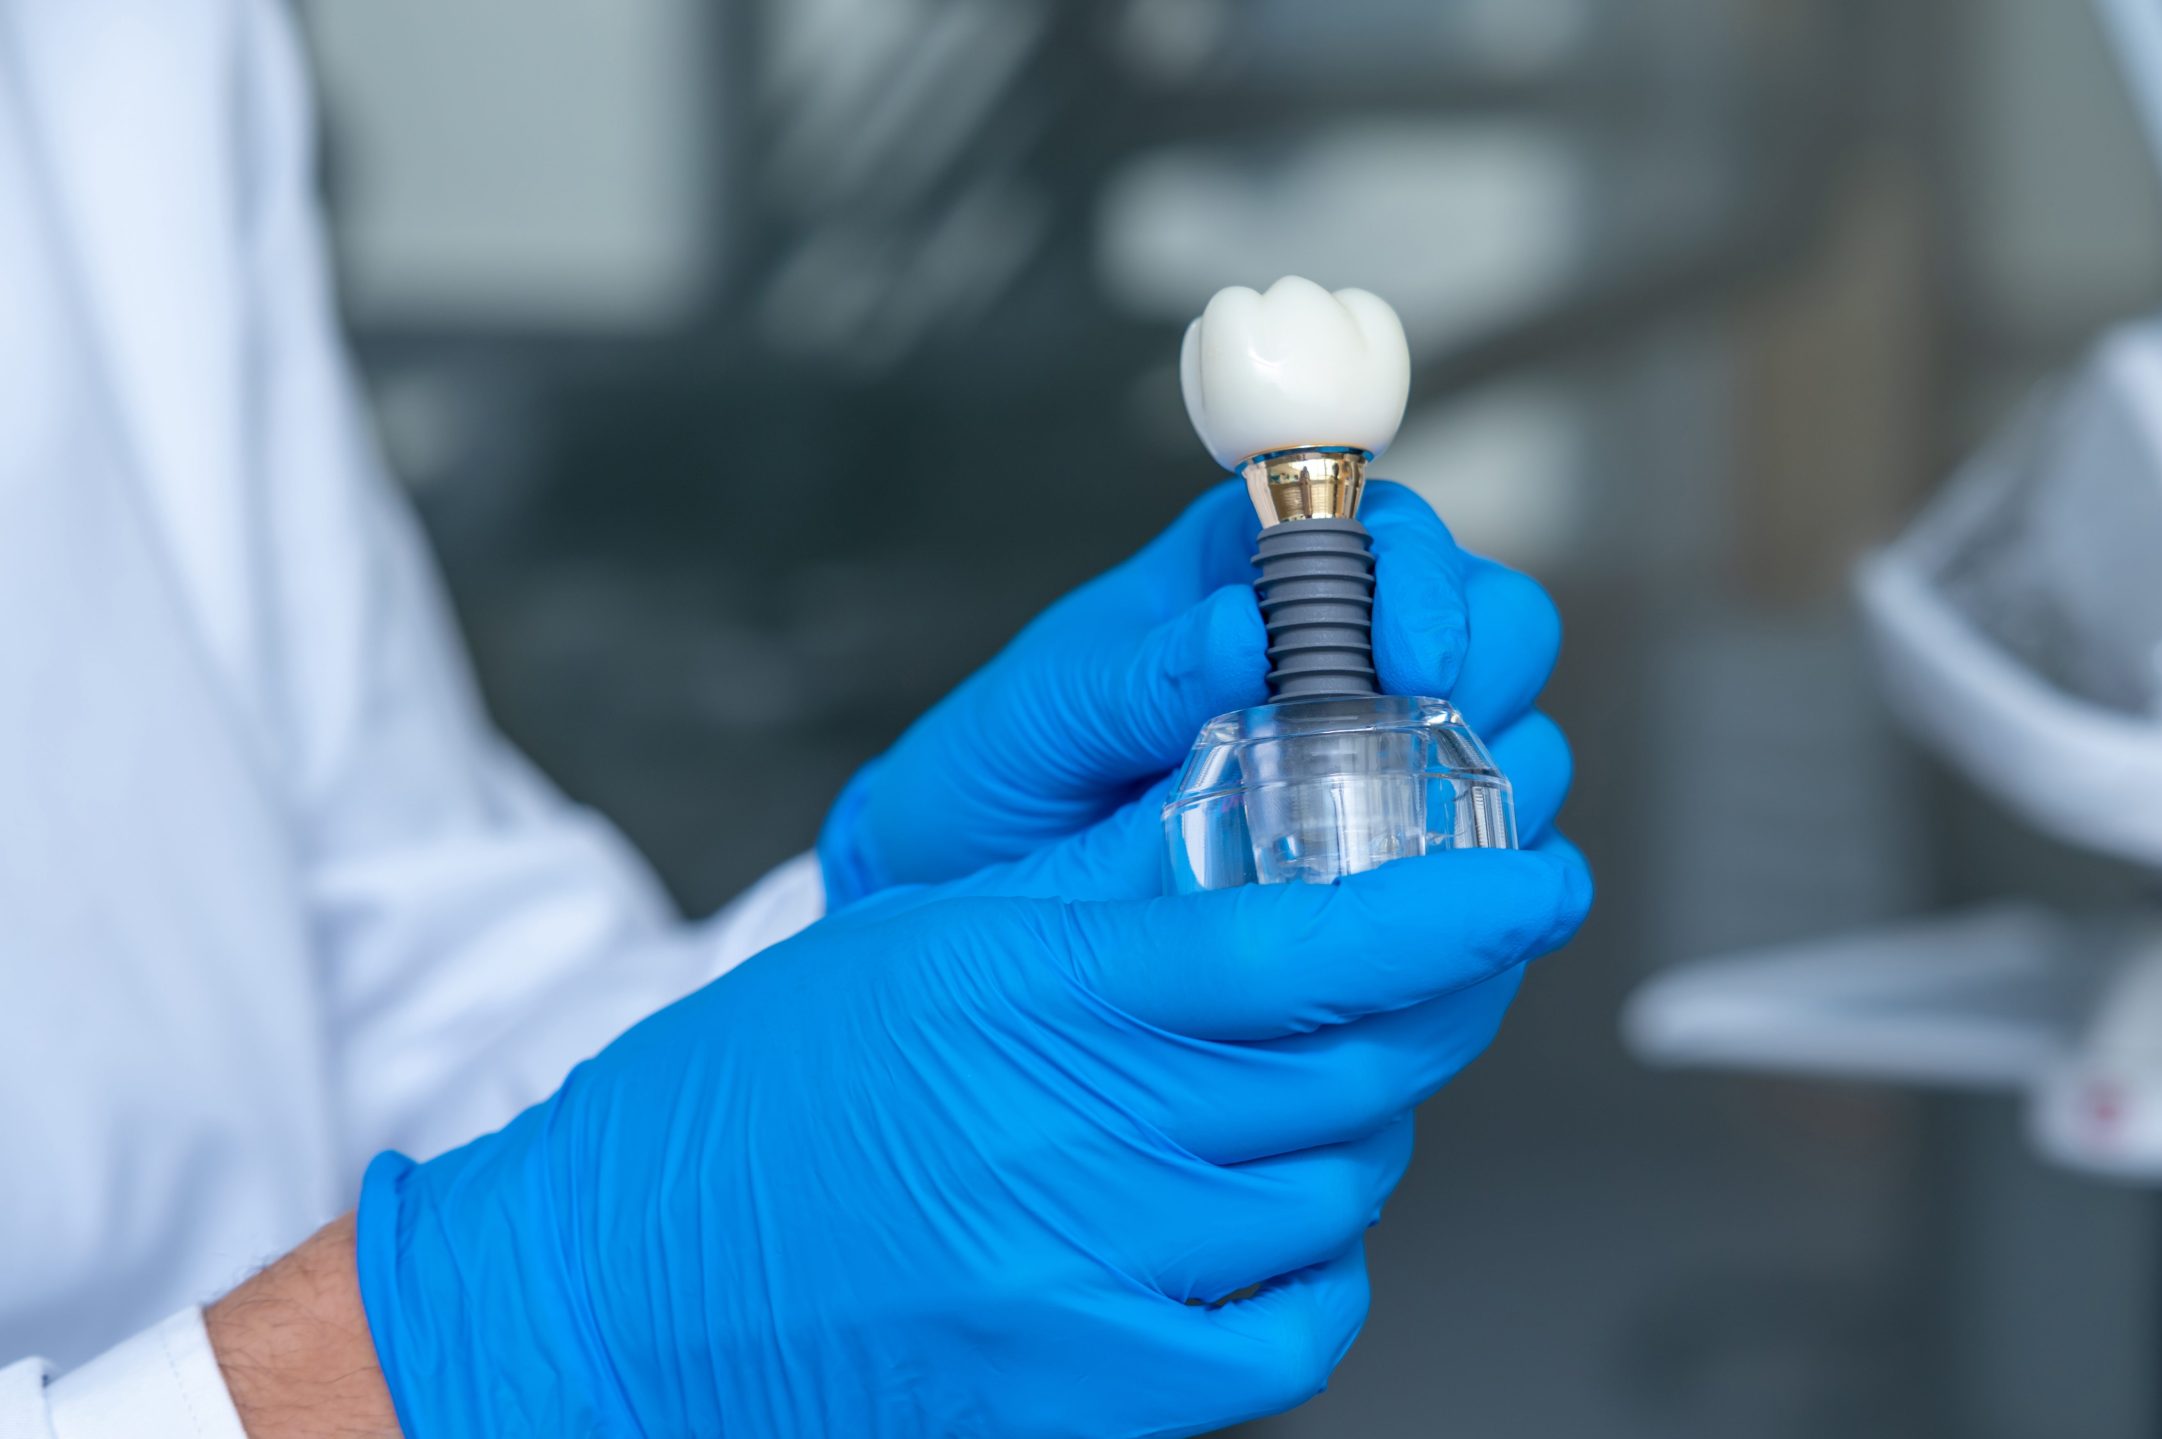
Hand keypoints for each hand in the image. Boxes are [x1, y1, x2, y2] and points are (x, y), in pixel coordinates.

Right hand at [354, 842, 1590, 1436]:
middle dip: (1422, 1004)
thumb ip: (1110, 883)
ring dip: (1349, 1129)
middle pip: (1347, 1071)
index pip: (1301, 946)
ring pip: (1334, 1191)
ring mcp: (1085, 1278)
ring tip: (1277, 1091)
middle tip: (1426, 958)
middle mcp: (1070, 1140)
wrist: (609, 1289)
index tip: (1534, 877)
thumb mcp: (928, 934)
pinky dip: (1305, 1264)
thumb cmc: (749, 1100)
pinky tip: (1251, 1214)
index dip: (1451, 910)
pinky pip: (1286, 1327)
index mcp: (1032, 995)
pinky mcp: (1086, 1385)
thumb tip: (1260, 799)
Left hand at [820, 481, 1563, 905]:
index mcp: (1255, 575)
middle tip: (1434, 743)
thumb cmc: (998, 780)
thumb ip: (1130, 676)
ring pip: (1517, 737)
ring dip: (1496, 782)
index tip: (1413, 654)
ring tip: (1412, 839)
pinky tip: (1424, 912)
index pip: (1394, 536)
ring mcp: (1378, 758)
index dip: (1428, 582)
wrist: (962, 899)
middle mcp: (1339, 655)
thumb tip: (1233, 631)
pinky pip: (1487, 854)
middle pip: (1495, 624)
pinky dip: (1482, 879)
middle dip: (1489, 677)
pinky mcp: (1392, 859)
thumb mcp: (1038, 718)